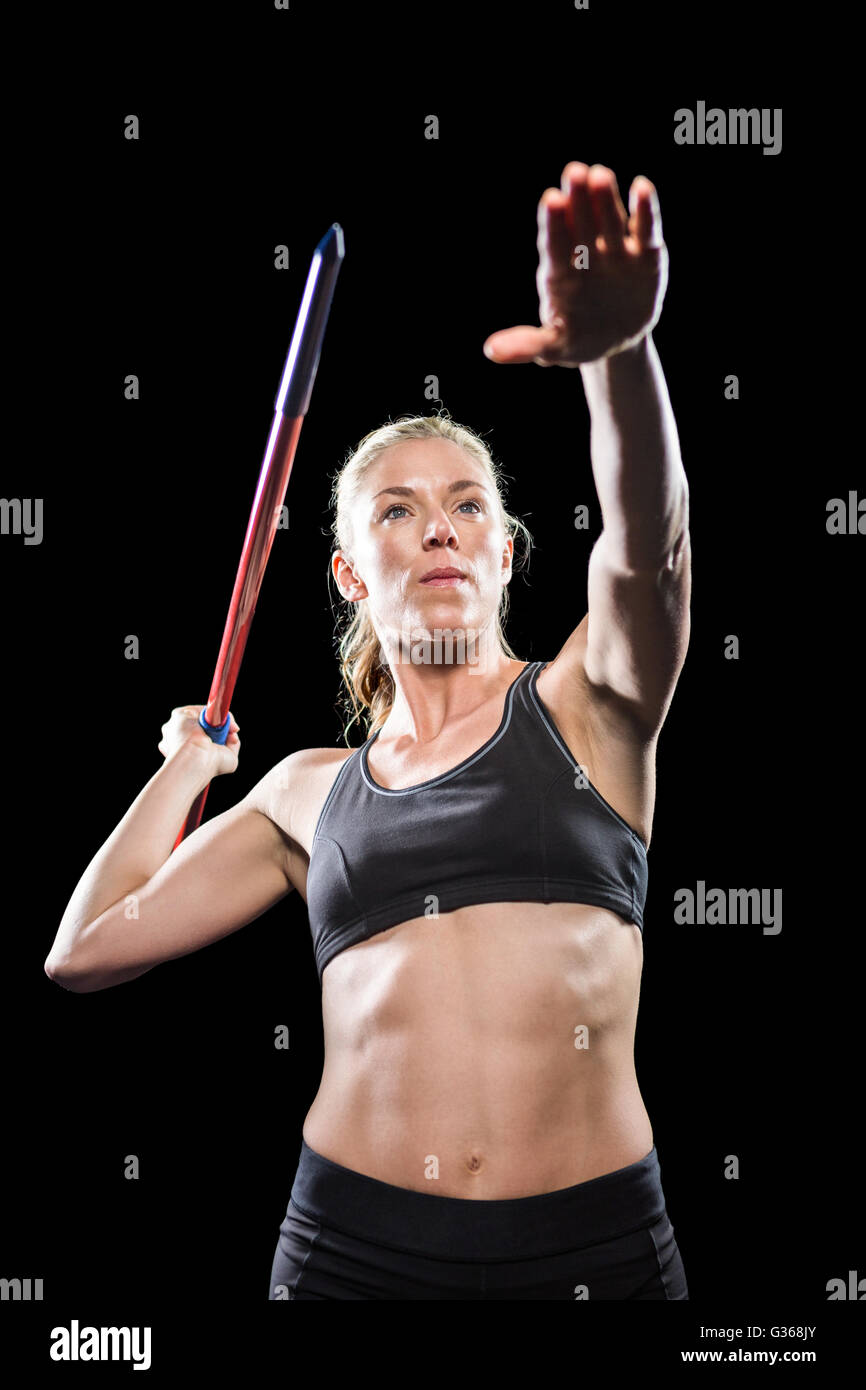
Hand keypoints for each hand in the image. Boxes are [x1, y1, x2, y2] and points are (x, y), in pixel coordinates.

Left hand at [483, 162, 667, 367]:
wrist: (615, 340)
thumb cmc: (577, 339)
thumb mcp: (552, 347)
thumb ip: (526, 345)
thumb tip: (490, 351)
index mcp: (559, 272)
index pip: (554, 244)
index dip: (554, 224)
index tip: (551, 200)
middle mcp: (585, 252)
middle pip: (581, 222)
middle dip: (578, 200)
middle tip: (574, 173)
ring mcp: (615, 250)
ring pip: (609, 219)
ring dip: (606, 198)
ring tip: (600, 176)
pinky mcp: (645, 254)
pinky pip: (645, 230)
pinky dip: (646, 211)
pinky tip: (643, 187)